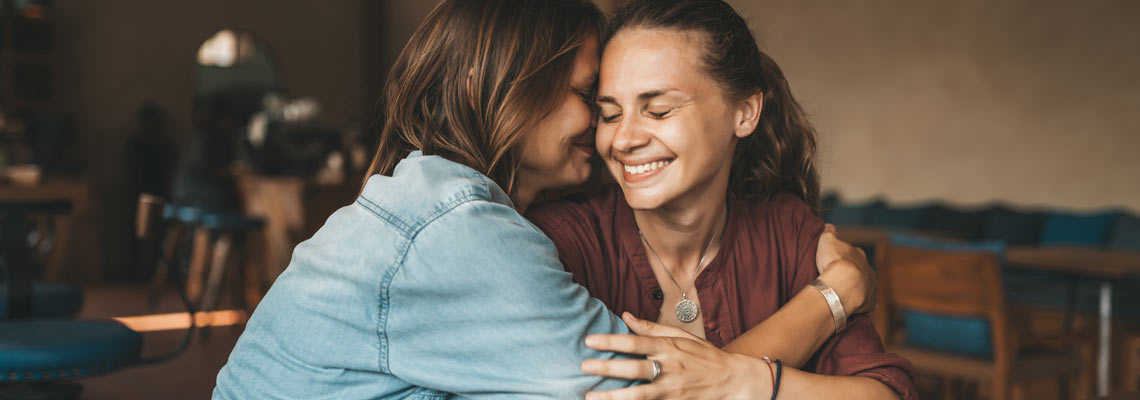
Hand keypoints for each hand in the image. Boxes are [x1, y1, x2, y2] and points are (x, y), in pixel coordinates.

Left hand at [581, 312, 766, 399]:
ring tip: (590, 396)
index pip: (636, 341)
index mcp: (669, 347)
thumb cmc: (704, 356)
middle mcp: (670, 368)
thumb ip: (651, 328)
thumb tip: (624, 315)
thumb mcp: (681, 336)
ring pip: (638, 395)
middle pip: (634, 368)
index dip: (611, 340)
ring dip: (613, 396)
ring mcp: (672, 390)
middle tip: (584, 366)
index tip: (589, 340)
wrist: (733, 380)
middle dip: (607, 367)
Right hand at [815, 224, 876, 314]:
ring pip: (867, 284)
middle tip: (841, 277)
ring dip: (859, 287)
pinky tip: (857, 304)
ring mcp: (870, 285)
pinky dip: (864, 302)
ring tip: (847, 292)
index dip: (843, 257)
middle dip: (853, 272)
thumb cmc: (835, 262)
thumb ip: (829, 232)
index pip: (852, 253)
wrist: (844, 284)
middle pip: (861, 269)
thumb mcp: (827, 240)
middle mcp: (867, 268)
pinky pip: (869, 301)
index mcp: (858, 254)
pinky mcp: (870, 300)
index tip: (836, 261)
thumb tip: (829, 226)